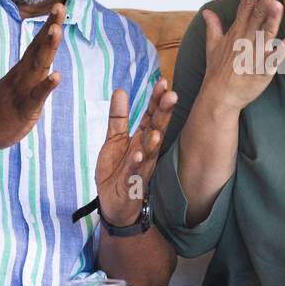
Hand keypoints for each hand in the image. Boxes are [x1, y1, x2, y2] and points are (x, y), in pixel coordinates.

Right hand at [0, 4, 64, 152]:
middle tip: (60, 6)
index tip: (58, 7)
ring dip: (48, 48)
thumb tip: (40, 61)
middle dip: (51, 27)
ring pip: (38, 66)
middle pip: (39, 48)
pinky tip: (57, 76)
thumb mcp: (17, 86)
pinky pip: (36, 96)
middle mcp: (23, 76)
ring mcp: (22, 91)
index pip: (37, 44)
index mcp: (23, 71)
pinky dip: (47, 86)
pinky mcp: (24, 109)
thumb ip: (29, 73)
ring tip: (57, 30)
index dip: (49, 26)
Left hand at [95, 79, 176, 226]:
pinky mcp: (130, 184)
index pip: (152, 116)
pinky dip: (136, 165)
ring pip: (149, 153)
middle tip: (172, 95)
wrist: (113, 204)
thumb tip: (120, 90)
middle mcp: (145, 152)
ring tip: (157, 130)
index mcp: (141, 139)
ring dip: (153, 142)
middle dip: (163, 114)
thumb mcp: (114, 140)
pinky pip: (134, 173)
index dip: (156, 100)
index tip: (163, 81)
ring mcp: (140, 168)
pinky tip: (138, 156)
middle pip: (156, 129)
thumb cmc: (117, 170)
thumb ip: (118, 117)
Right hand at [199, 0, 284, 111]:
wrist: (219, 98)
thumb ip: (213, 27)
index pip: (244, 6)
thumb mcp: (212, 46)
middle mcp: (244, 41)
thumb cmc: (217, 72)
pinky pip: (271, 61)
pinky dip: (279, 53)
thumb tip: (207, 11)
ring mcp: (253, 56)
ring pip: (265, 35)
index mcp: (236, 33)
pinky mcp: (261, 72)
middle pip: (256, 16)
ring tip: (279, 5)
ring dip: (272, 21)